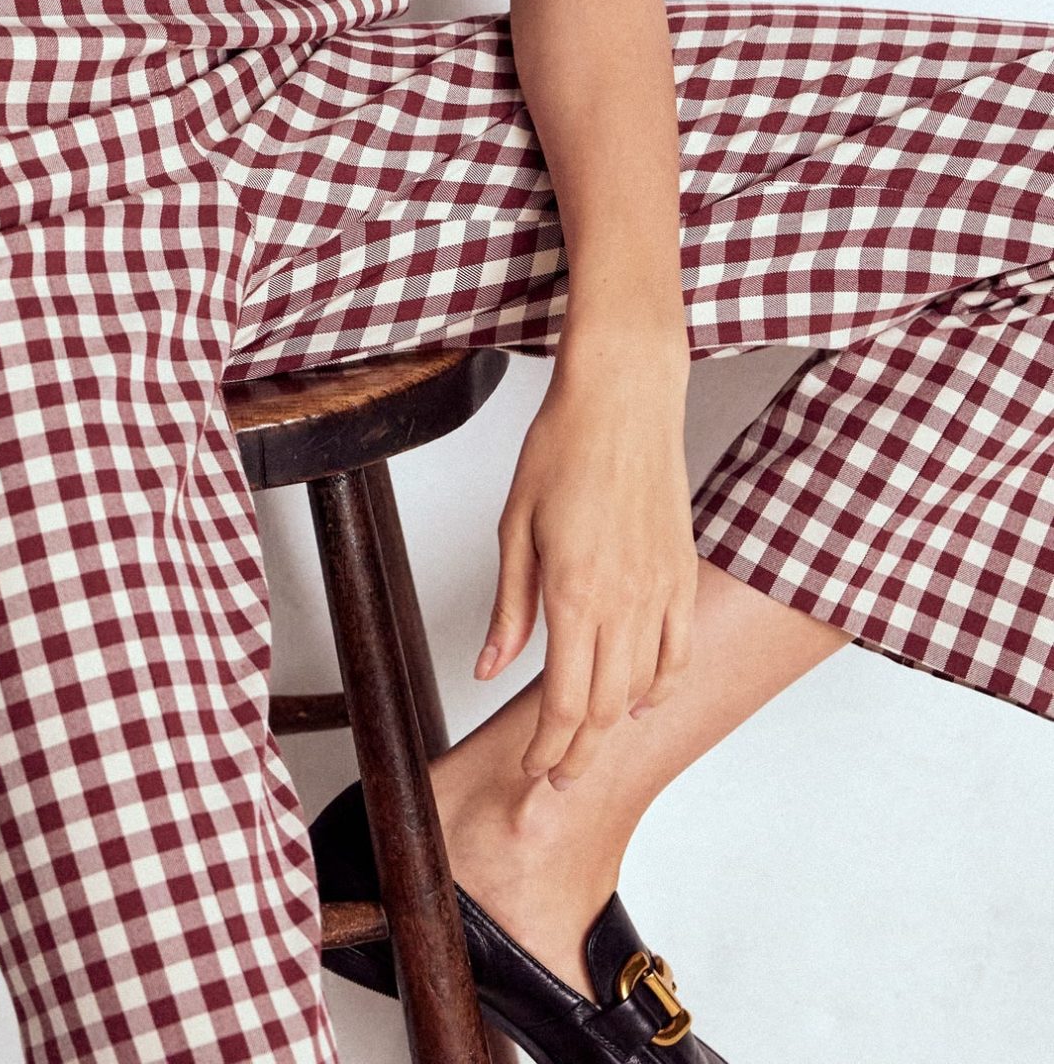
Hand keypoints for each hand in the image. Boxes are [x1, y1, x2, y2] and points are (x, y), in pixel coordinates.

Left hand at [476, 342, 696, 785]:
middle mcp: (624, 602)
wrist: (623, 399)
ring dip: (614, 726)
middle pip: (605, 710)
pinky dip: (660, 688)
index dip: (549, 748)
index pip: (565, 703)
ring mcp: (661, 591)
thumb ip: (509, 605)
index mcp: (574, 592)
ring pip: (643, 689)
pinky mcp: (683, 576)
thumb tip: (491, 667)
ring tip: (588, 743)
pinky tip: (639, 699)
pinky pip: (679, 654)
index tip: (534, 767)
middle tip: (556, 775)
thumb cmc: (563, 447)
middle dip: (578, 754)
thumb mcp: (515, 525)